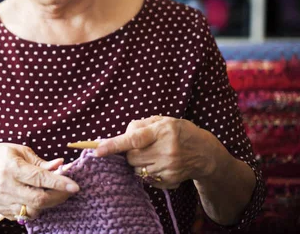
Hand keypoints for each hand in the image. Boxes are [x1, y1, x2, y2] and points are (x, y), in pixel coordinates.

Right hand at [0, 143, 79, 220]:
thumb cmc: (1, 157)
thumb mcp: (20, 151)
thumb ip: (41, 162)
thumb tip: (61, 165)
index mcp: (12, 166)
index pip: (39, 178)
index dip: (59, 183)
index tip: (74, 186)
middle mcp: (6, 185)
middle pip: (39, 199)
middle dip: (58, 197)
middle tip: (68, 190)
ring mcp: (3, 200)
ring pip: (33, 210)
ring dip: (48, 203)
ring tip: (52, 193)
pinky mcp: (2, 211)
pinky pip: (25, 215)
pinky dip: (35, 208)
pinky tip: (36, 197)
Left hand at [94, 116, 219, 189]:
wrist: (205, 154)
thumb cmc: (180, 132)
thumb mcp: (163, 121)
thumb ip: (140, 125)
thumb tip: (120, 136)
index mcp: (163, 131)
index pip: (134, 139)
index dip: (114, 145)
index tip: (97, 150)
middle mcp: (166, 151)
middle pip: (131, 157)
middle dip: (129, 153)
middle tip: (141, 147)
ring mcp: (168, 168)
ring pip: (136, 169)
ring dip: (137, 163)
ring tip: (151, 154)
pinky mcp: (169, 181)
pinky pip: (146, 179)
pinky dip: (147, 171)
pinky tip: (159, 164)